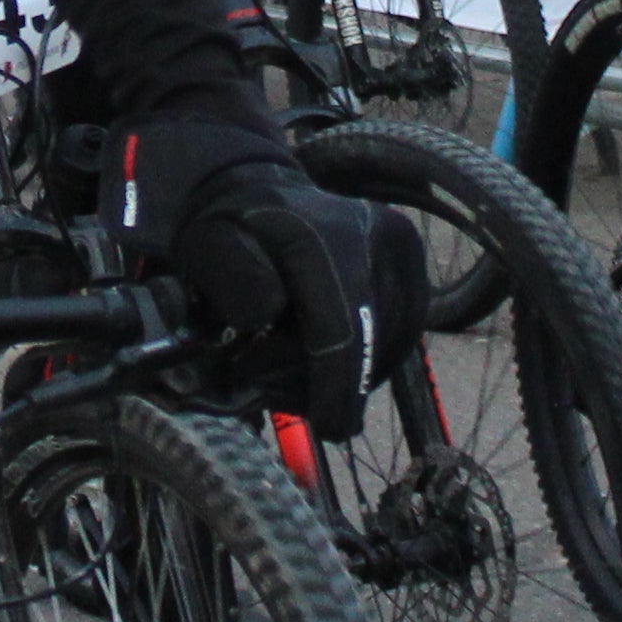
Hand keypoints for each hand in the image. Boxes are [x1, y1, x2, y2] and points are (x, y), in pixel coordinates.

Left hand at [107, 115, 408, 443]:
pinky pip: (397, 340)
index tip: (335, 429)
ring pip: (388, 349)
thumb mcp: (206, 247)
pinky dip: (360, 357)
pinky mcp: (415, 273)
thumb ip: (232, 282)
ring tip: (284, 350)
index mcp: (328, 233)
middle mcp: (381, 238)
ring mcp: (405, 256)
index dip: (337, 389)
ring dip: (340, 370)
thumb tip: (266, 316)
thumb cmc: (230, 228)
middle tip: (261, 369)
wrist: (262, 192)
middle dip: (320, 379)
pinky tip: (319, 344)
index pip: (345, 329)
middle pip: (368, 346)